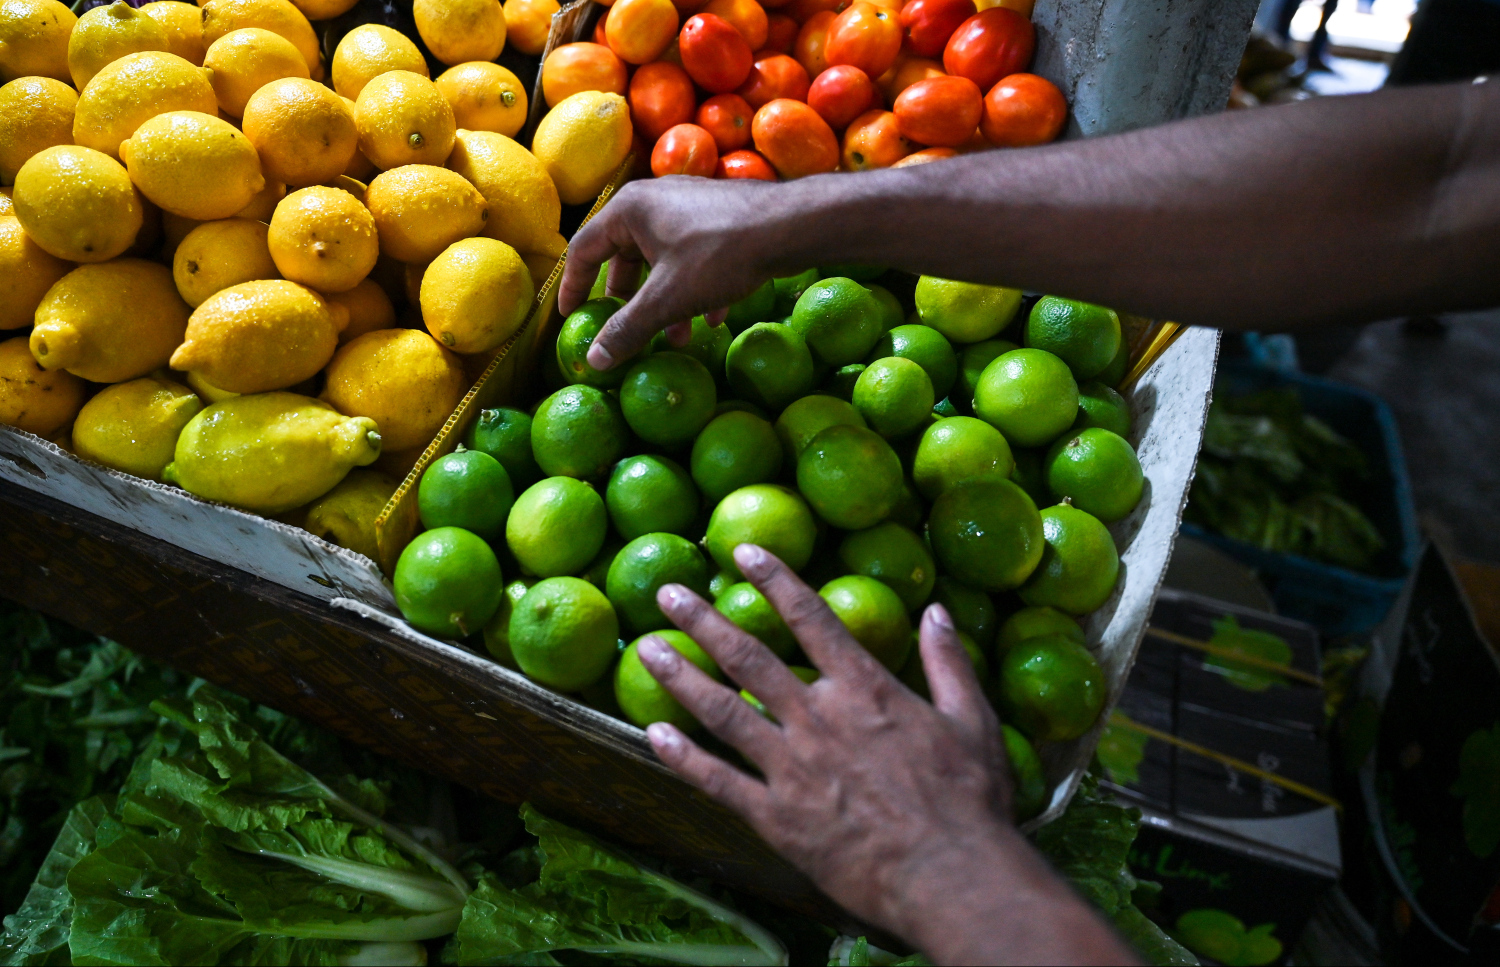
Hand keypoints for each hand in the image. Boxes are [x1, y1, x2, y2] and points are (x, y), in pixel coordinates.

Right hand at [556, 177, 797, 370]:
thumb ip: (628, 329)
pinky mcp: (718, 217)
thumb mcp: (668, 299)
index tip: (571, 316)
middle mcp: (655, 201)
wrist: (790, 225)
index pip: (584, 249)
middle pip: (625, 255)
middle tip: (627, 330)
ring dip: (666, 301)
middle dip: (630, 301)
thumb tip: (594, 360)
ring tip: (676, 338)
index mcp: (629, 210)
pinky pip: (694, 256)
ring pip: (663, 260)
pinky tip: (713, 317)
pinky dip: (695, 288)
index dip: (574, 286)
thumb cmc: (720, 255)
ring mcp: (689, 206)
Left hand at [638, 544, 1138, 964]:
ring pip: (722, 712)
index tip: (744, 553)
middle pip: (749, 658)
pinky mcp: (775, 816)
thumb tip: (937, 609)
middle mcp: (818, 717)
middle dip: (704, 621)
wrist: (949, 876)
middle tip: (667, 594)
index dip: (775, 581)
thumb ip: (949, 662)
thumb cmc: (969, 802)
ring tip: (646, 649)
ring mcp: (791, 767)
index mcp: (865, 690)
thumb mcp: (973, 721)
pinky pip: (718, 781)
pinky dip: (684, 758)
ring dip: (681, 677)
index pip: (811, 618)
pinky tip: (654, 735)